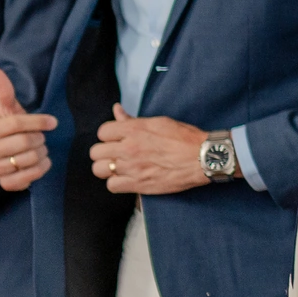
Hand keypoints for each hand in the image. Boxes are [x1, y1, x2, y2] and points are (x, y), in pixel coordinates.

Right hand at [0, 67, 56, 191]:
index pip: (16, 123)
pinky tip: (41, 162)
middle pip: (25, 142)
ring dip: (42, 153)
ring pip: (29, 159)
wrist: (13, 153)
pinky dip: (41, 168)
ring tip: (39, 149)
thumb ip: (4, 92)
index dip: (38, 122)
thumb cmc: (13, 128)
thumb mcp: (10, 109)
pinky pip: (29, 177)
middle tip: (41, 138)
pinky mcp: (6, 183)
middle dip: (40, 139)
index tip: (52, 122)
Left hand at [88, 106, 209, 194]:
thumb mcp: (158, 122)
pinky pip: (111, 186)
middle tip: (116, 154)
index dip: (109, 136)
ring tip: (119, 168)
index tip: (117, 140)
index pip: (102, 132)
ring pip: (99, 170)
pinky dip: (117, 183)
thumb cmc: (184, 138)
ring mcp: (132, 167)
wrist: (202, 157)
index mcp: (133, 130)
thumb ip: (132, 120)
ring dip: (107, 169)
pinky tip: (127, 179)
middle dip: (104, 153)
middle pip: (95, 152)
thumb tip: (116, 110)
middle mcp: (128, 148)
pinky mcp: (138, 184)